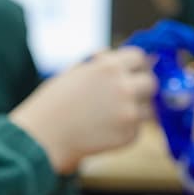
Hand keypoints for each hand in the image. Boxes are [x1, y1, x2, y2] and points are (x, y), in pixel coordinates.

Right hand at [9, 47, 156, 173]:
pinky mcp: (129, 136)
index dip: (134, 65)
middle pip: (150, 83)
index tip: (132, 72)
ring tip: (109, 116)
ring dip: (135, 111)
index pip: (139, 57)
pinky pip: (137, 130)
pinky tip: (104, 131)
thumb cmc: (53, 103)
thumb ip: (100, 65)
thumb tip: (115, 57)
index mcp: (110, 67)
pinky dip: (125, 130)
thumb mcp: (75, 72)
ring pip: (147, 109)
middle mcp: (125, 87)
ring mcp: (129, 113)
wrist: (43, 137)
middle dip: (140, 88)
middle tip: (126, 96)